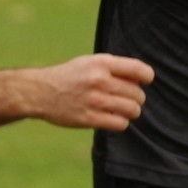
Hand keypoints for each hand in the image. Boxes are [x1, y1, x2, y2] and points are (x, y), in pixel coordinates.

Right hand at [33, 53, 154, 130]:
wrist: (40, 92)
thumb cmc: (69, 76)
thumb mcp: (89, 63)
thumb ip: (114, 68)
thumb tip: (141, 80)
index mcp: (101, 63)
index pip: (139, 70)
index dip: (147, 77)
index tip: (144, 82)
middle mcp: (99, 80)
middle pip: (137, 93)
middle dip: (136, 98)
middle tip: (127, 99)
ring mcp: (94, 100)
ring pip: (132, 110)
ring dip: (131, 112)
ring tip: (122, 110)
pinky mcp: (89, 118)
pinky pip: (120, 124)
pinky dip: (121, 123)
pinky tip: (112, 118)